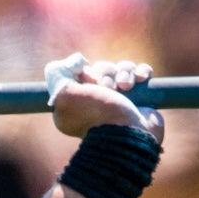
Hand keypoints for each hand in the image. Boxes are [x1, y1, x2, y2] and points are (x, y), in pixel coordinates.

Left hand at [50, 59, 164, 144]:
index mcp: (76, 107)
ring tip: (126, 87)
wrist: (130, 133)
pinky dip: (141, 73)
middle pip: (101, 71)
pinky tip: (141, 79)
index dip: (86, 72)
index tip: (90, 81)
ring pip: (121, 70)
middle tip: (110, 87)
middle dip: (107, 73)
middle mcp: (96, 104)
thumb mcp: (65, 96)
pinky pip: (140, 74)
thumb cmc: (97, 115)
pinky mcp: (139, 99)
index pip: (80, 76)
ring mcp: (118, 102)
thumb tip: (67, 64)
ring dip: (125, 72)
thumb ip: (57, 77)